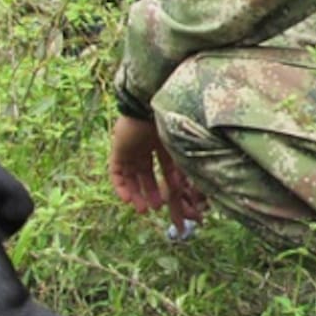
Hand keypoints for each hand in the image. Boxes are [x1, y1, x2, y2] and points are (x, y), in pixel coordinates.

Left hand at [108, 116, 205, 231]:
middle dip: (151, 191)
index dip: (169, 183)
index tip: (172, 199)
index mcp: (162, 142)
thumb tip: (200, 182)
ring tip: (142, 209)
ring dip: (136, 193)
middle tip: (155, 208)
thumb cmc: (169, 122)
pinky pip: (115, 172)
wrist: (148, 106)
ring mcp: (131, 148)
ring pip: (131, 176)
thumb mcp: (180, 146)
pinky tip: (127, 200)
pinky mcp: (118, 150)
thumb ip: (187, 164)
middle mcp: (146, 146)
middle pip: (146, 173)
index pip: (165, 167)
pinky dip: (120, 187)